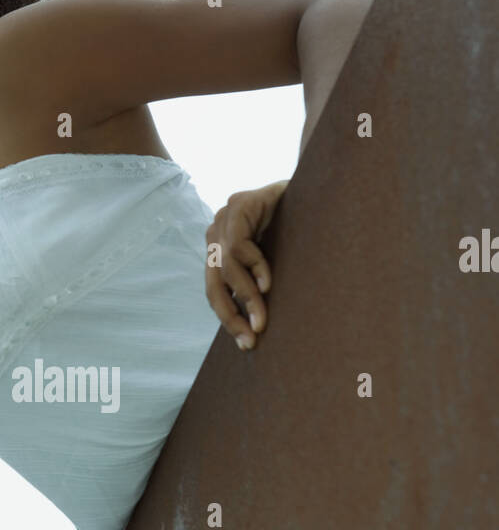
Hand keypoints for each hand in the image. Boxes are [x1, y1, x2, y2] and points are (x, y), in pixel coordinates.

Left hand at [204, 180, 288, 348]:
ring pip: (225, 267)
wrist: (316, 186)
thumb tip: (256, 328)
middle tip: (252, 338)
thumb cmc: (298, 228)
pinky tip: (268, 284)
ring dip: (246, 297)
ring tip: (262, 318)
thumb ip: (258, 284)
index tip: (247, 344)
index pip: (216, 291)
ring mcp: (225, 217)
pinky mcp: (239, 205)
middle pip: (213, 284)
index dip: (229, 318)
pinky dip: (254, 267)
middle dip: (231, 316)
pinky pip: (239, 245)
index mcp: (220, 249)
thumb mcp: (275, 262)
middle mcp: (217, 233)